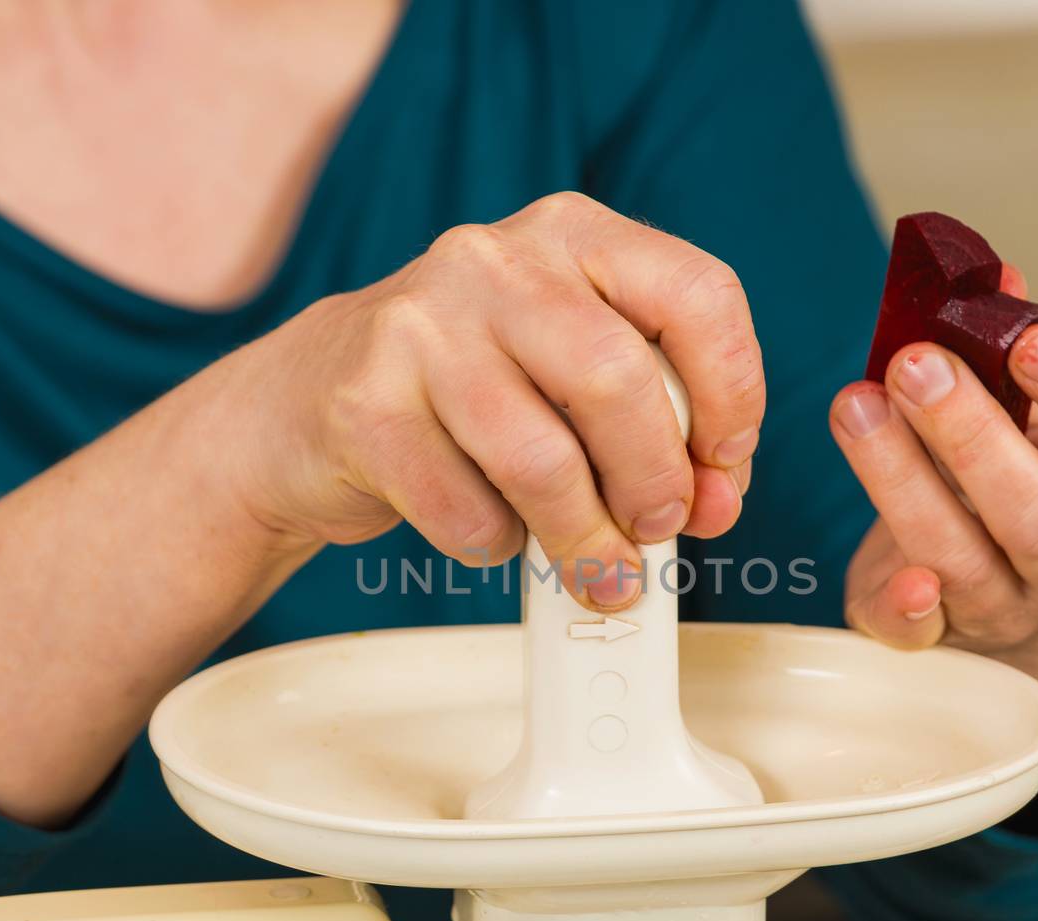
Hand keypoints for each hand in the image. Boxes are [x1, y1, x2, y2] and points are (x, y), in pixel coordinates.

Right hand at [221, 191, 763, 609]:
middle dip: (655, 482)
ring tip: (596, 569)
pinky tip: (491, 529)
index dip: (732, 398)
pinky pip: (467, 511)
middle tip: (657, 530)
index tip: (723, 468)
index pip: (698, 296)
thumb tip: (717, 500)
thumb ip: (653, 419)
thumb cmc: (463, 392)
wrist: (305, 407)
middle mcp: (494, 261)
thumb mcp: (567, 370)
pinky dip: (496, 545)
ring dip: (583, 538)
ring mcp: (419, 326)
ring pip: (541, 460)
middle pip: (618, 380)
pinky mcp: (365, 405)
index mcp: (572, 235)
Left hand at [828, 284, 1037, 706]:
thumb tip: (993, 274)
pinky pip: (919, 634)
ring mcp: (1016, 612)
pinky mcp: (943, 640)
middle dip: (974, 436)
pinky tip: (895, 574)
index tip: (1031, 340)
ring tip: (856, 405)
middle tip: (917, 364)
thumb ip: (1014, 356)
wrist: (1009, 593)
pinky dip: (903, 605)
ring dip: (903, 480)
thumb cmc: (1026, 481)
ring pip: (966, 560)